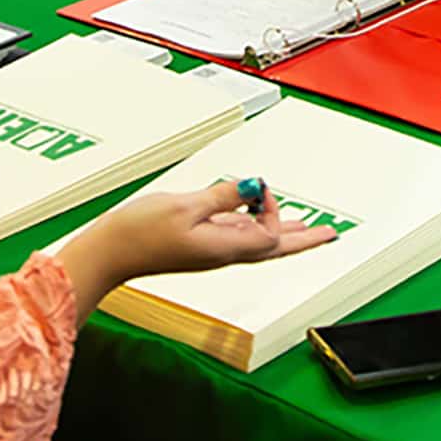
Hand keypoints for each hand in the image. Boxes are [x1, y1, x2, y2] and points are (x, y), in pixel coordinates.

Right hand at [57, 180, 336, 321]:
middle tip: (331, 234)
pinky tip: (254, 218)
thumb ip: (223, 196)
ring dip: (282, 231)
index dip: (271, 207)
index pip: (270, 233)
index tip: (256, 187)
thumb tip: (255, 187)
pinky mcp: (197, 245)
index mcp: (226, 249)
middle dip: (305, 239)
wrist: (110, 253)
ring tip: (304, 228)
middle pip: (275, 248)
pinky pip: (237, 236)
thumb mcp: (186, 206)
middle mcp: (224, 254)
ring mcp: (210, 250)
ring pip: (258, 242)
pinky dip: (252, 225)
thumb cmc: (141, 233)